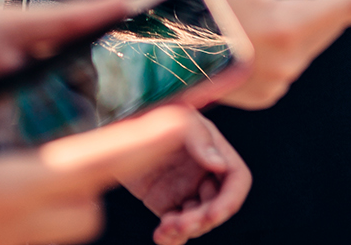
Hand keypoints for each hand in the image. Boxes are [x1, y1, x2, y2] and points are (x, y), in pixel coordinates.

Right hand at [0, 61, 192, 244]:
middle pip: (88, 211)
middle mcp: (10, 229)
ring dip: (70, 199)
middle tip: (113, 138)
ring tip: (61, 157)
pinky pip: (23, 238)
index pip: (97, 164)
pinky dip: (34, 213)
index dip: (144, 141)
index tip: (183, 122)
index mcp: (8, 190)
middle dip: (105, 178)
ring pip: (60, 231)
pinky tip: (9, 180)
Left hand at [120, 111, 250, 244]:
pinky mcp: (166, 203)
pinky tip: (161, 235)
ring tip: (166, 229)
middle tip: (183, 224)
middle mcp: (203, 172)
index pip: (236, 178)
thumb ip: (200, 137)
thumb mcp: (175, 120)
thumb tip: (220, 165)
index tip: (213, 214)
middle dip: (204, 219)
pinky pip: (177, 226)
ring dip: (187, 230)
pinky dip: (172, 236)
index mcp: (212, 149)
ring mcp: (185, 189)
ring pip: (198, 220)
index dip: (231, 199)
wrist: (113, 132)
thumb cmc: (145, 118)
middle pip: (217, 204)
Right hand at [174, 0, 350, 109]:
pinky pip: (294, 60)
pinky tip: (268, 21)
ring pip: (315, 41)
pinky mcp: (265, 95)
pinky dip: (291, 38)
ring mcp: (278, 83)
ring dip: (315, 18)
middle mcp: (290, 61)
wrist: (150, 51)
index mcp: (288, 25)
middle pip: (336, 23)